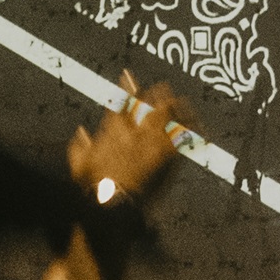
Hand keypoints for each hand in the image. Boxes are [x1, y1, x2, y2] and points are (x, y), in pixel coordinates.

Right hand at [68, 70, 189, 202]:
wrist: (112, 205)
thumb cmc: (94, 189)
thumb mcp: (79, 166)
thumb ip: (80, 146)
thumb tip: (82, 132)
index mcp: (112, 131)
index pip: (122, 101)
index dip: (127, 87)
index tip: (129, 75)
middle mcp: (135, 131)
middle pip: (150, 103)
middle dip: (158, 94)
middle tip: (164, 87)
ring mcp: (153, 141)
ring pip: (168, 115)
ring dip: (176, 107)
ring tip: (183, 102)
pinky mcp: (167, 155)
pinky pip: (184, 137)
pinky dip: (192, 133)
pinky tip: (200, 128)